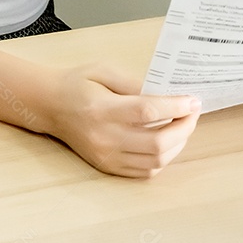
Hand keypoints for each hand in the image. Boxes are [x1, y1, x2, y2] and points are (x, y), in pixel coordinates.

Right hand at [49, 64, 200, 177]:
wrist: (49, 106)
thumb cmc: (78, 84)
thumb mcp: (105, 71)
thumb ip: (136, 83)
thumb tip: (169, 95)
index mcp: (102, 110)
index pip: (148, 112)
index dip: (176, 107)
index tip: (193, 101)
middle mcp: (104, 138)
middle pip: (156, 143)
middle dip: (184, 128)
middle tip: (192, 113)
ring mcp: (106, 156)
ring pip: (154, 161)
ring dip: (177, 145)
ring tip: (183, 126)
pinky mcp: (107, 166)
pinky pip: (144, 171)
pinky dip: (162, 158)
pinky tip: (167, 142)